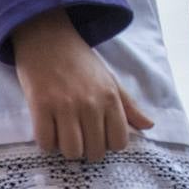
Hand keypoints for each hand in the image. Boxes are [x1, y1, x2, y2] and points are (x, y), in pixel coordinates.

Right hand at [11, 8, 152, 162]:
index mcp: (110, 98)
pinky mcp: (40, 106)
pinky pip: (45, 142)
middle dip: (87, 151)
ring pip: (71, 151)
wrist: (47, 37)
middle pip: (94, 151)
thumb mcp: (109, 80)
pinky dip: (46, 143)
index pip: (118, 142)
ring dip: (66, 150)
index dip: (108, 145)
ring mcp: (64, 106)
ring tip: (63, 137)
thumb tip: (148, 126)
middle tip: (79, 139)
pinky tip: (48, 131)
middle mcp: (90, 104)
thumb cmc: (79, 61)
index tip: (98, 137)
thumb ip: (128, 106)